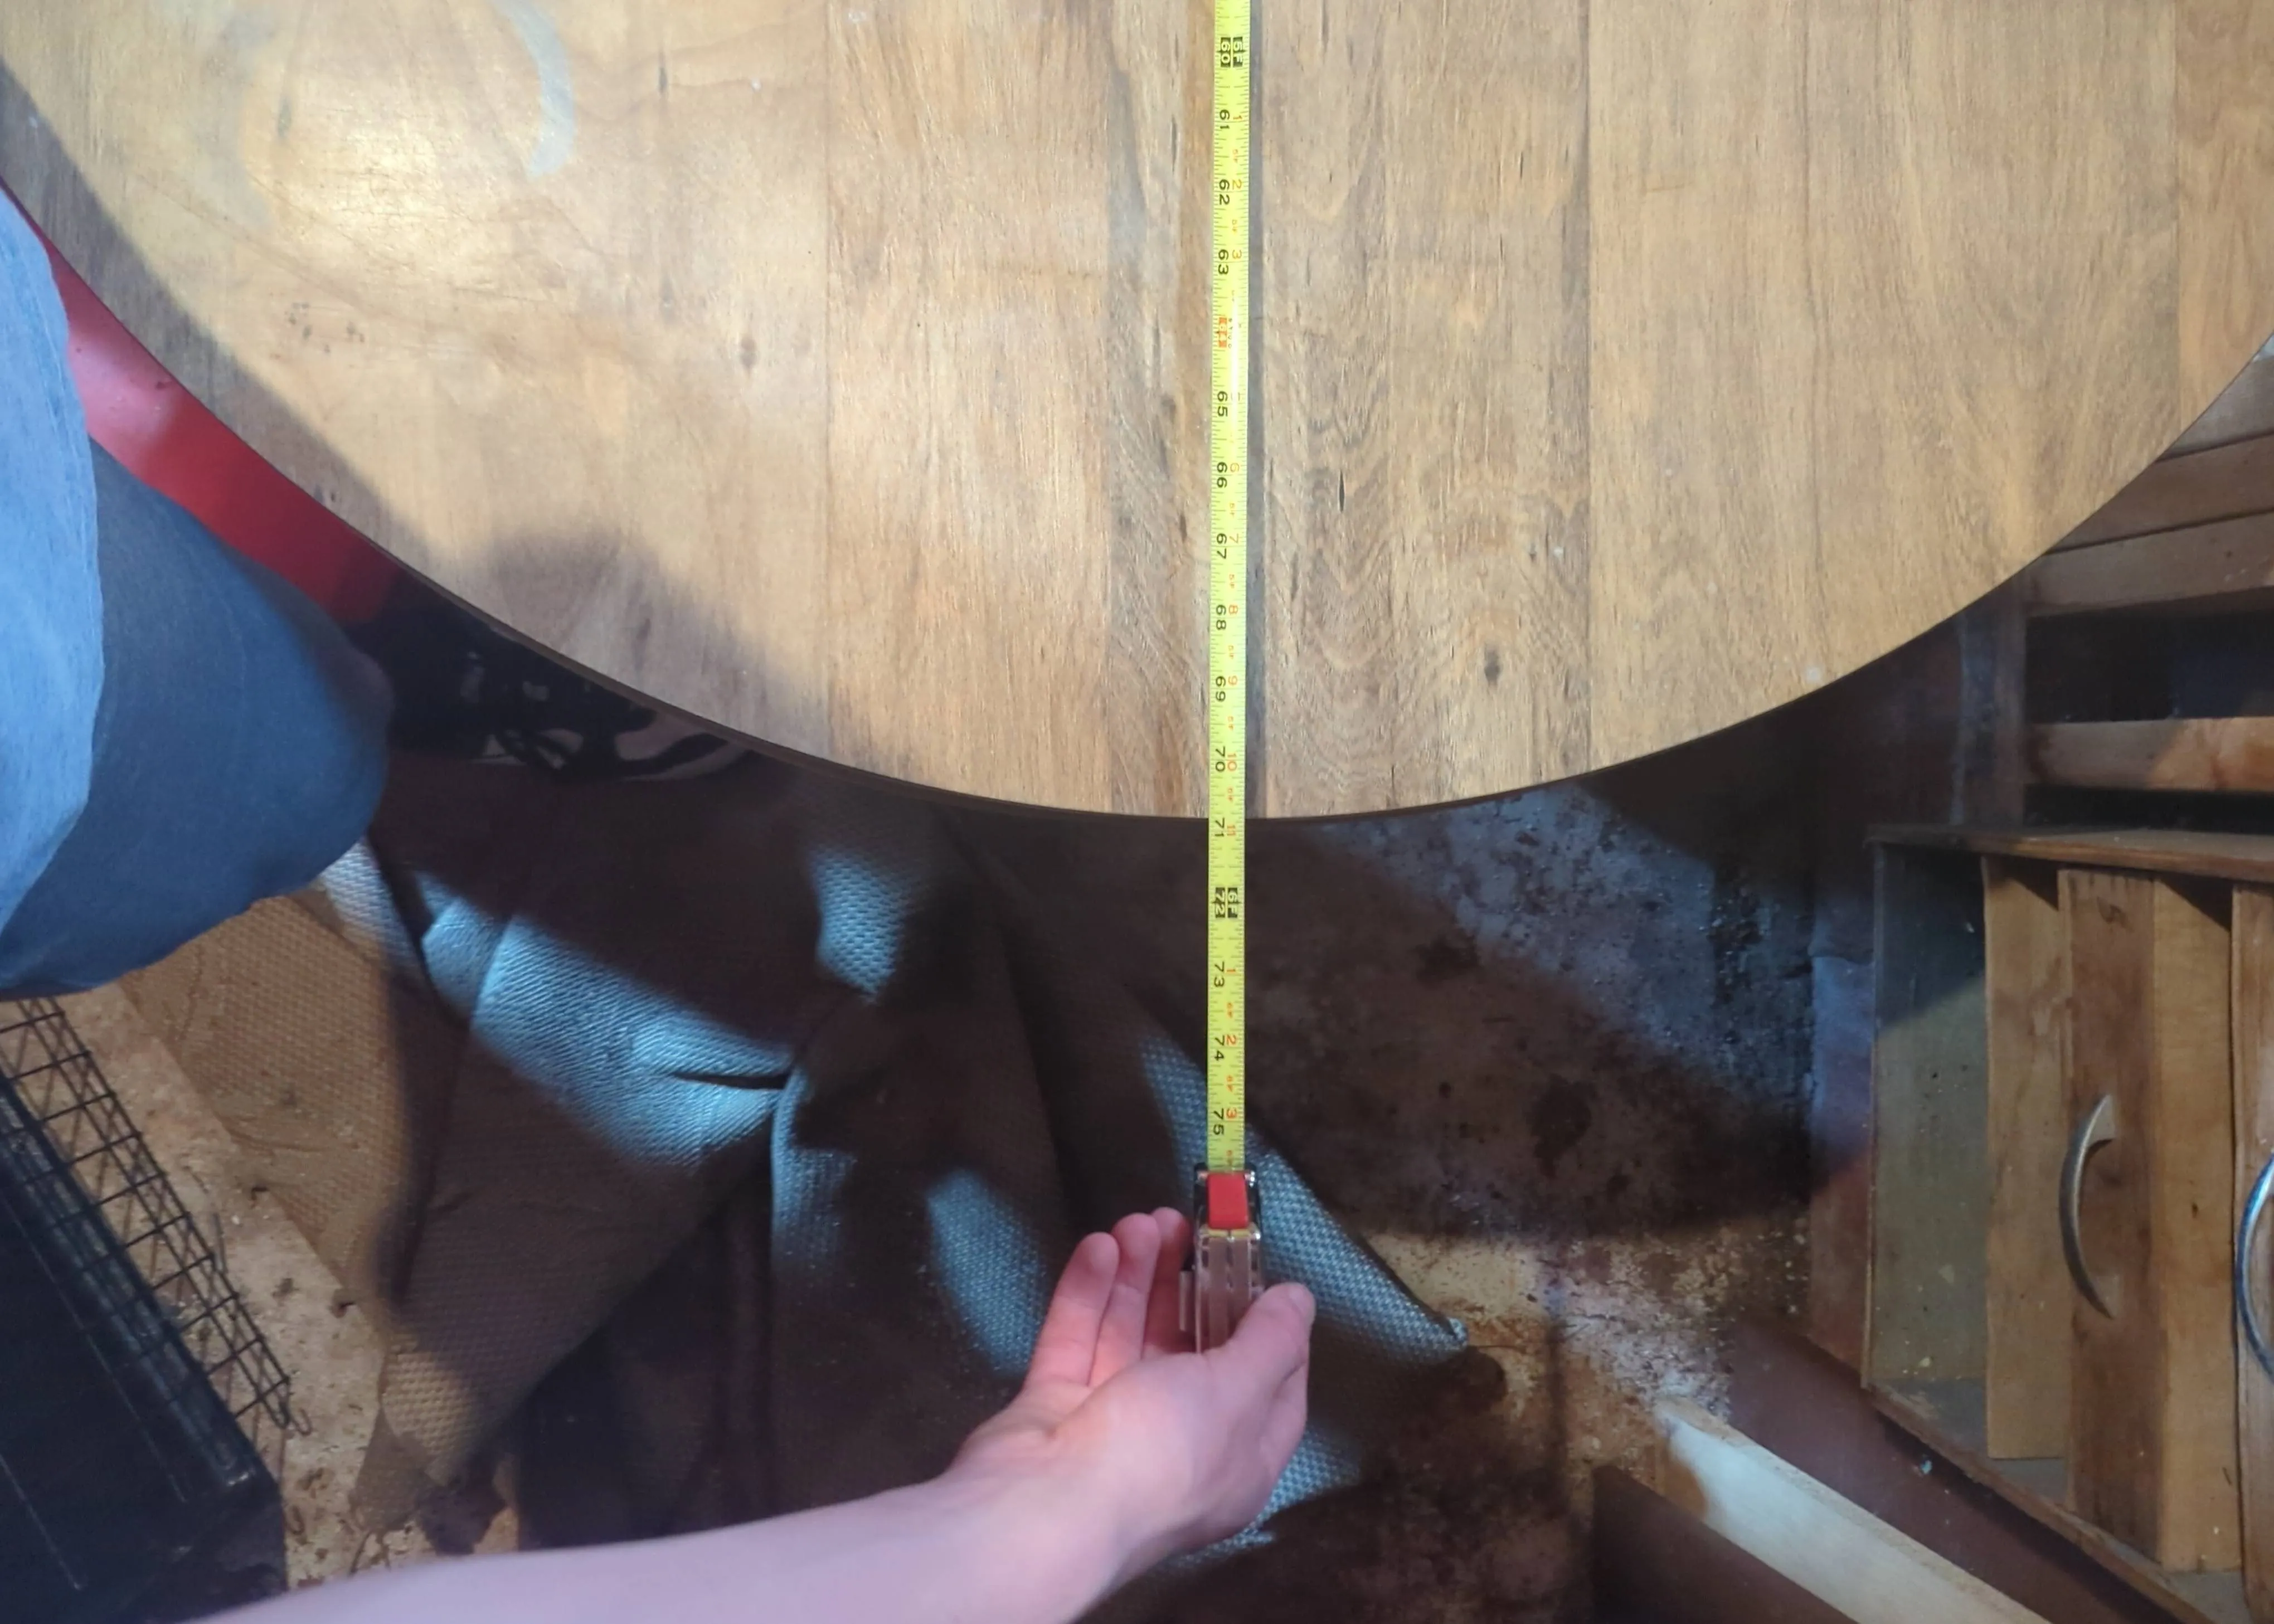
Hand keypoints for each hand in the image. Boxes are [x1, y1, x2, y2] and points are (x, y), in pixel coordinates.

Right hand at [949, 1209, 1314, 1587]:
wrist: (1043, 1509)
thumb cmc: (1160, 1453)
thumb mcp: (1237, 1393)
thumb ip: (1271, 1342)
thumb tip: (1301, 1301)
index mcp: (1238, 1459)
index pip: (1270, 1388)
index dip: (1270, 1328)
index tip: (1260, 1270)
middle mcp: (1179, 1443)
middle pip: (1192, 1351)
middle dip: (1189, 1284)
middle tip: (1181, 1222)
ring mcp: (1111, 1425)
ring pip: (1132, 1338)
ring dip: (1138, 1276)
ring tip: (1139, 1220)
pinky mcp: (1057, 1406)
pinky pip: (1078, 1341)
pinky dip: (1089, 1294)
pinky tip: (1098, 1246)